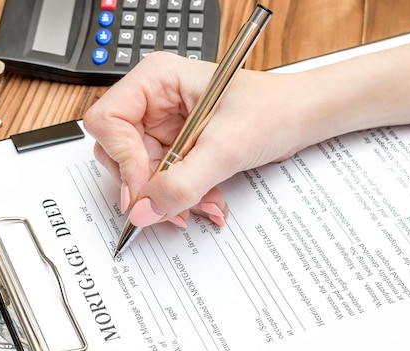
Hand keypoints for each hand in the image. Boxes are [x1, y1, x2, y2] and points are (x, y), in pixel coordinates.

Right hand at [84, 51, 309, 227]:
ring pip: (140, 175)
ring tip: (205, 202)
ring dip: (170, 197)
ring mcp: (162, 127)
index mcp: (156, 80)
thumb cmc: (274, 109)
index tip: (144, 191)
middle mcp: (153, 102)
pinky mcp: (175, 148)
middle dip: (147, 185)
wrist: (302, 119)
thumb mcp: (226, 147)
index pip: (108, 121)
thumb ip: (181, 182)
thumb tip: (143, 211)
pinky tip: (209, 200)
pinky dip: (183, 198)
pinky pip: (162, 183)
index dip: (122, 158)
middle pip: (117, 152)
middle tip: (170, 206)